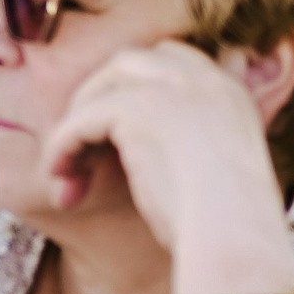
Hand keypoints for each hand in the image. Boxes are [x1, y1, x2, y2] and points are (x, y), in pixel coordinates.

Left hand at [38, 40, 291, 257]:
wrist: (234, 233)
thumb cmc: (229, 225)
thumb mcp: (222, 171)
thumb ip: (197, 147)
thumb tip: (155, 159)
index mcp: (230, 92)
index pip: (174, 60)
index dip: (137, 87)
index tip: (118, 130)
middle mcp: (204, 80)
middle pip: (131, 62)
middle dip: (99, 97)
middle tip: (85, 144)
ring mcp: (173, 88)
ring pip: (104, 84)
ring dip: (77, 122)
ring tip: (66, 166)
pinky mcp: (138, 110)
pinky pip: (82, 119)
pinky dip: (62, 145)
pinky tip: (59, 175)